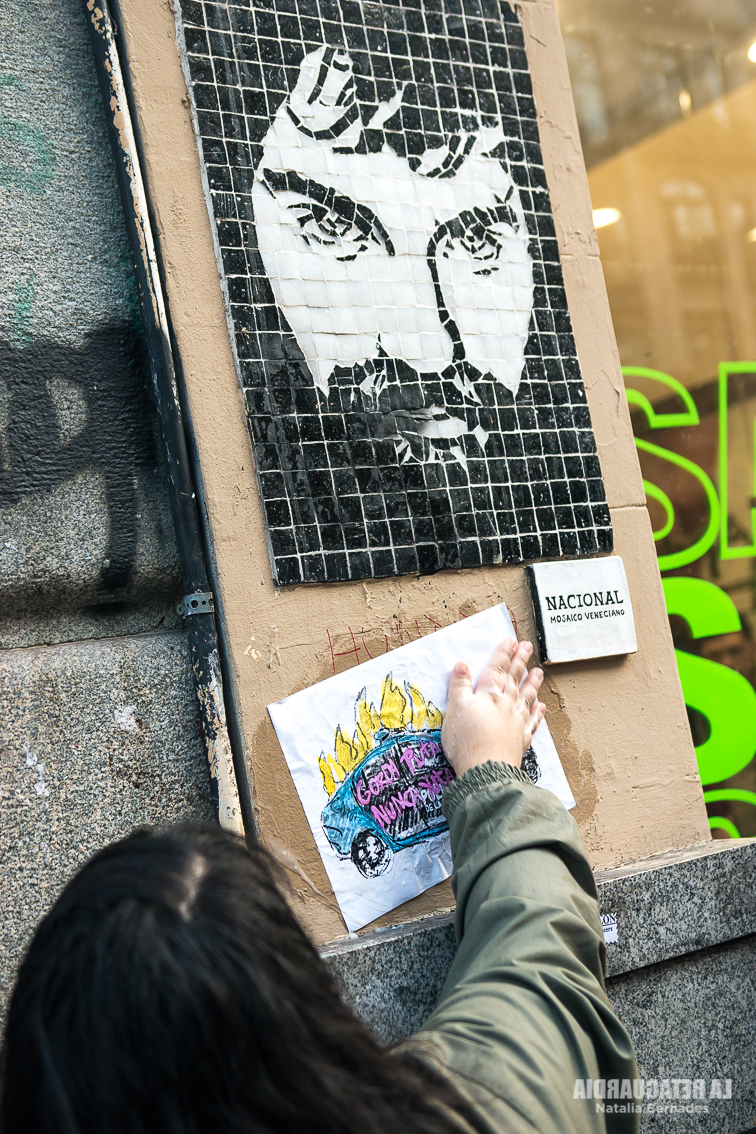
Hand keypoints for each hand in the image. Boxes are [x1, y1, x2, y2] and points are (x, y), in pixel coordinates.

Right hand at [441, 638, 545, 777]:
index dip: (503, 654)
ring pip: (527, 697)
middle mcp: (505, 704)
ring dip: (532, 683)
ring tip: (538, 671)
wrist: (486, 769)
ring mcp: (516, 721)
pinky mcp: (521, 739)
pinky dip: (538, 713)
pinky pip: (532, 722)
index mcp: (488, 694)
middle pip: (514, 678)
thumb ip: (459, 685)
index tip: (511, 641)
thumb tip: (461, 664)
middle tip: (528, 647)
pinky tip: (542, 707)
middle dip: (520, 661)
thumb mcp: (455, 708)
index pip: (496, 668)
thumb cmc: (467, 739)